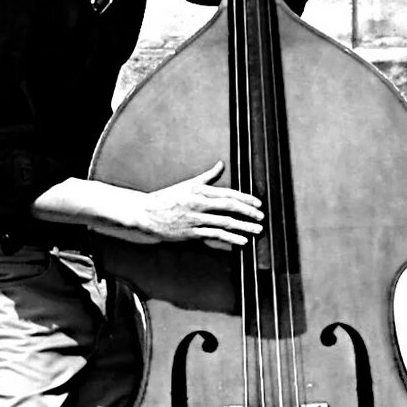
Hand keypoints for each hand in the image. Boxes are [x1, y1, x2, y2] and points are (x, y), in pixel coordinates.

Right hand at [125, 164, 263, 250]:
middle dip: (248, 212)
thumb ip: (207, 176)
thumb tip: (220, 164)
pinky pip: (214, 235)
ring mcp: (195, 218)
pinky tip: (241, 241)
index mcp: (199, 190)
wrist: (145, 213)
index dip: (245, 198)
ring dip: (244, 227)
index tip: (258, 203)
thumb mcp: (187, 184)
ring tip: (256, 230)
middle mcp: (198, 203)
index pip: (228, 193)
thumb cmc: (167, 198)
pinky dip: (230, 238)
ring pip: (224, 222)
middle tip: (261, 217)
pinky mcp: (191, 232)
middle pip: (229, 206)